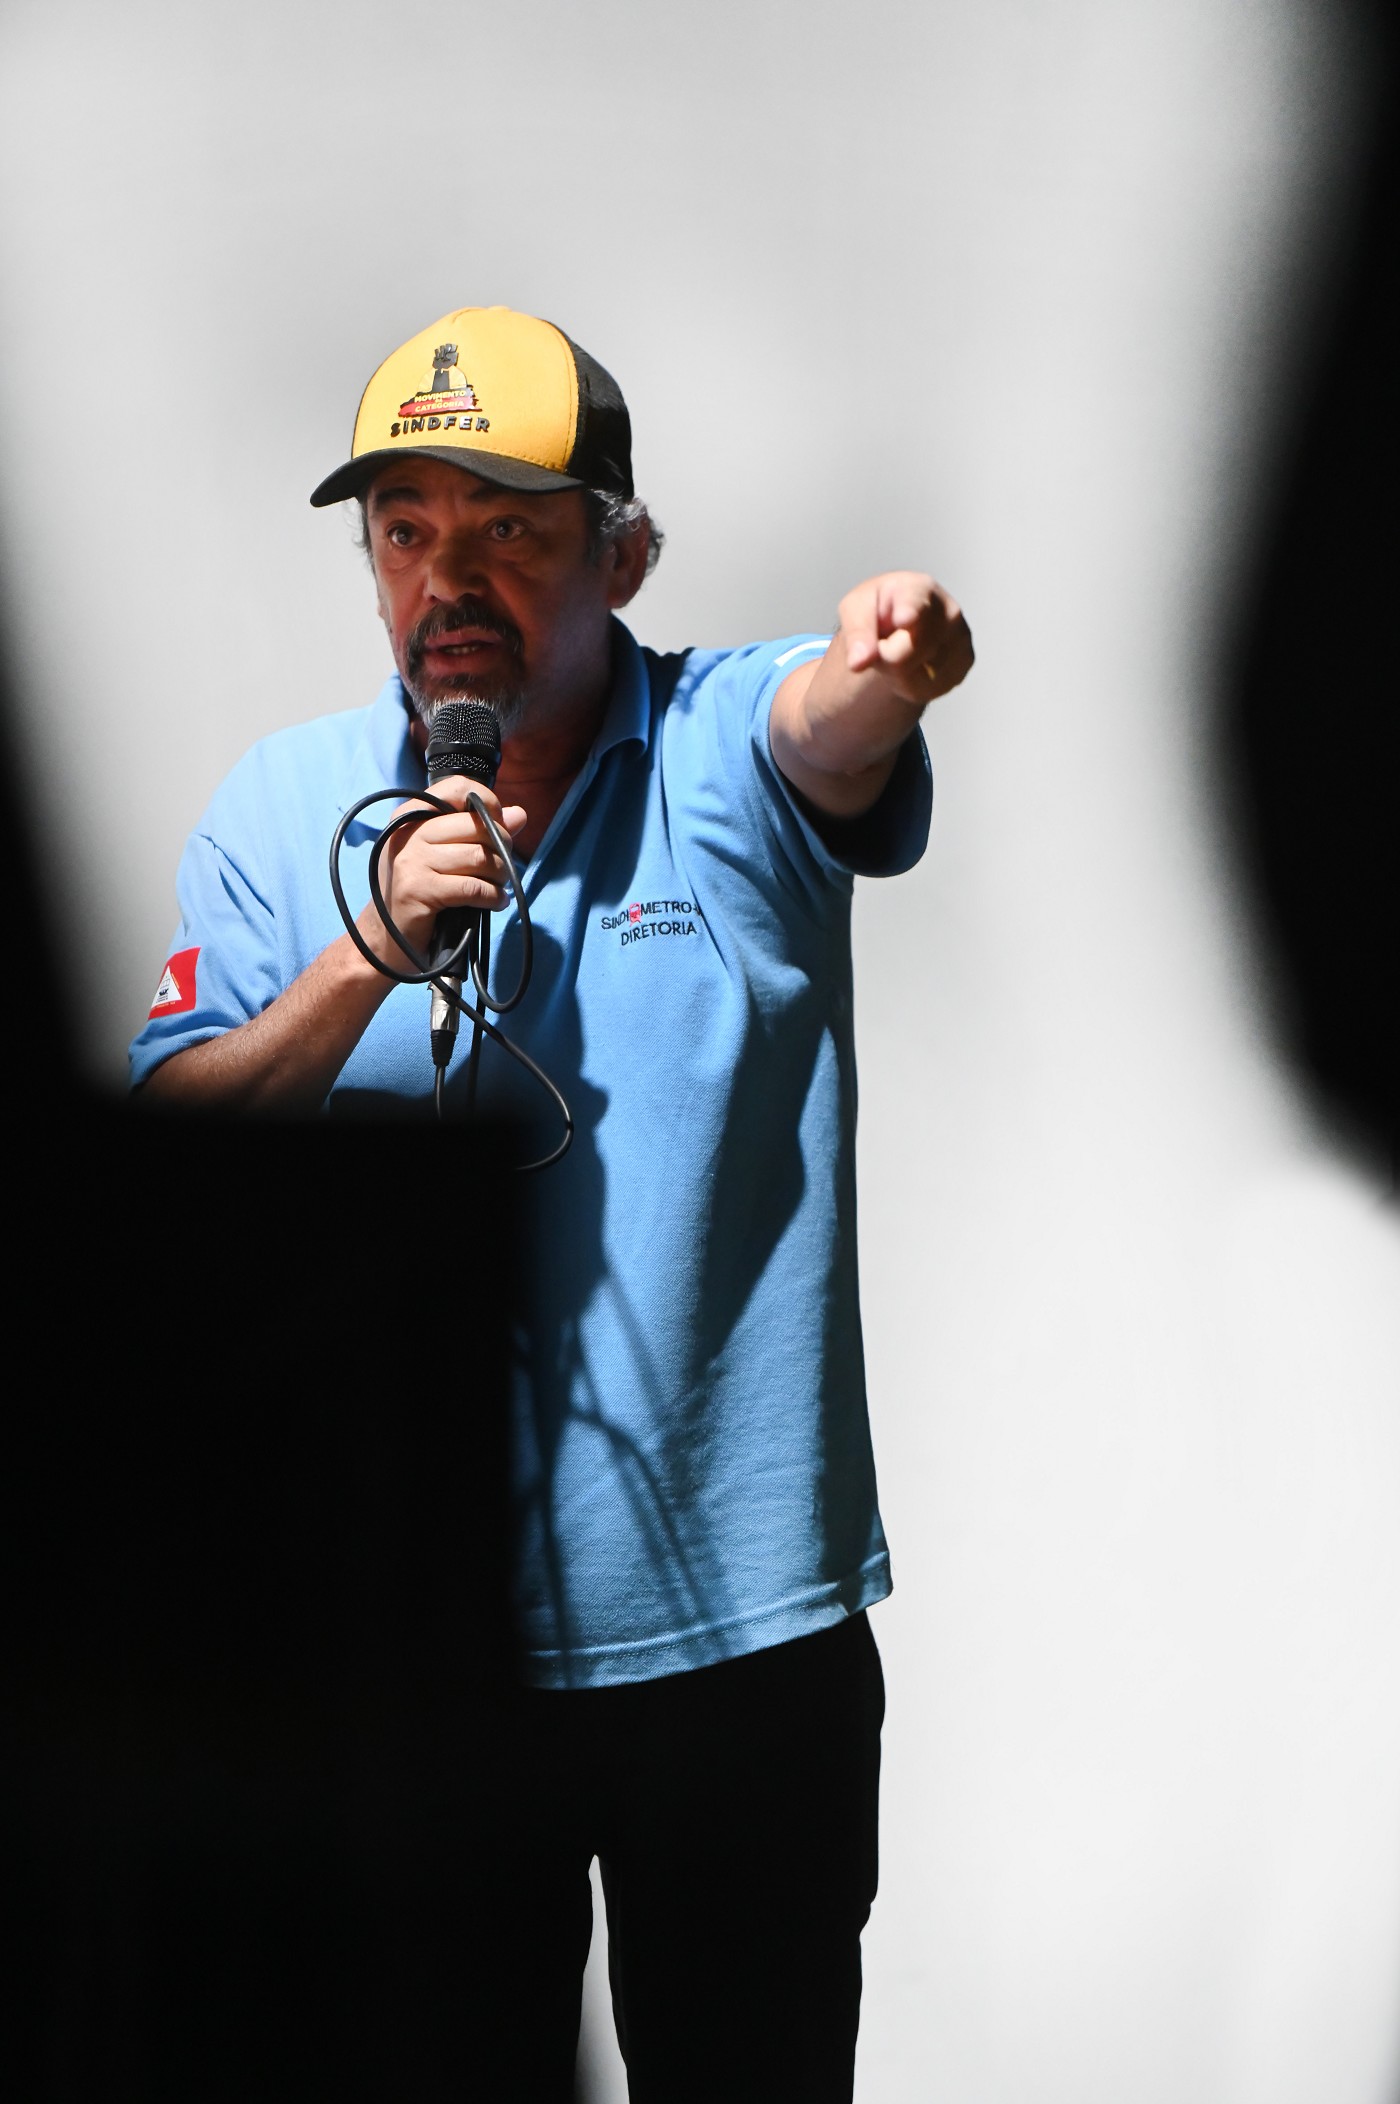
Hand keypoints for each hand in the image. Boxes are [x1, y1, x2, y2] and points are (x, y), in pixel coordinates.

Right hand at [359, 774, 526, 968]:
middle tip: (503, 868)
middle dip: (502, 847)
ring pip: (479, 856)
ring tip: (498, 887)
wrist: (385, 938)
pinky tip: (495, 902)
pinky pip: (472, 887)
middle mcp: (408, 832)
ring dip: (500, 875)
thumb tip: (520, 814)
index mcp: (411, 815)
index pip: (457, 787)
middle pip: (476, 825)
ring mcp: (411, 861)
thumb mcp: (446, 856)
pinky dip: (493, 896)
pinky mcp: (418, 891)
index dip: (488, 802)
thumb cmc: (420, 892)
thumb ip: (481, 831)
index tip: (500, 826)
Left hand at [839, 572, 973, 702]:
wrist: (902, 621)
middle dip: (884, 658)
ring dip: (897, 673)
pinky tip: (915, 664)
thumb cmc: (880, 609)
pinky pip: (929, 690)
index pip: (914, 604)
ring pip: (917, 678)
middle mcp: (948, 611)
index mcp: (918, 588)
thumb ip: (856, 633)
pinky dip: (912, 685)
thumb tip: (858, 662)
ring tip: (899, 651)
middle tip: (882, 643)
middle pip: (903, 655)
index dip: (909, 613)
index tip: (904, 619)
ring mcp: (961, 639)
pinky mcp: (964, 665)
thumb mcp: (856, 610)